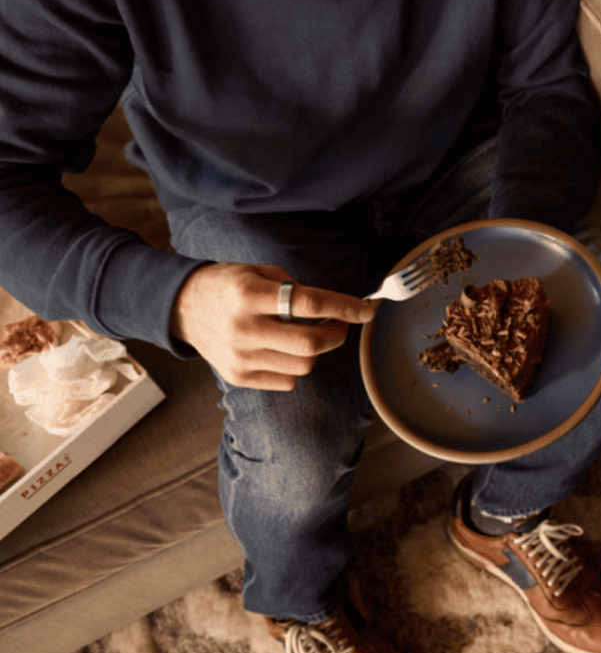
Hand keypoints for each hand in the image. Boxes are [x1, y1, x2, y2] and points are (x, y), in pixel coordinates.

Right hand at [170, 263, 374, 390]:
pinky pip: (287, 380)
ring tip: (310, 333)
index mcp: (249, 295)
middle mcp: (243, 328)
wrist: (181, 307)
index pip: (310, 303)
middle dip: (338, 334)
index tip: (367, 309)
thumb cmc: (228, 285)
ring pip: (303, 366)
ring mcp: (239, 357)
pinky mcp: (237, 377)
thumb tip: (334, 308)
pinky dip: (297, 366)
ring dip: (318, 351)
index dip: (345, 307)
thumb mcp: (258, 272)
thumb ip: (294, 288)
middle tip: (340, 324)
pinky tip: (287, 349)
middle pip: (311, 343)